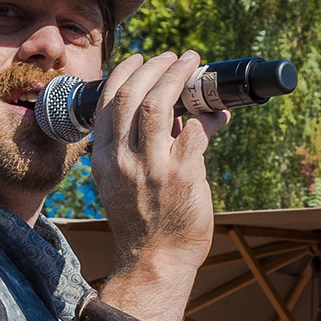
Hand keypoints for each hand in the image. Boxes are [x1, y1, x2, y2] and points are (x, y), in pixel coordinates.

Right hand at [88, 51, 216, 310]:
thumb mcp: (125, 182)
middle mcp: (123, 159)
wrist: (154, 263)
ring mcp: (152, 167)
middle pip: (134, 93)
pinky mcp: (182, 177)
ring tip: (192, 65)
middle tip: (175, 58)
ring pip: (160, 103)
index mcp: (105, 157)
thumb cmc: (144, 224)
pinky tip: (214, 114)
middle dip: (156, 67)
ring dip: (179, 77)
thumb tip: (180, 114)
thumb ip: (143, 147)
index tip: (143, 59)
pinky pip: (194, 132)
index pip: (110, 100)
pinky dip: (205, 117)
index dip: (127, 71)